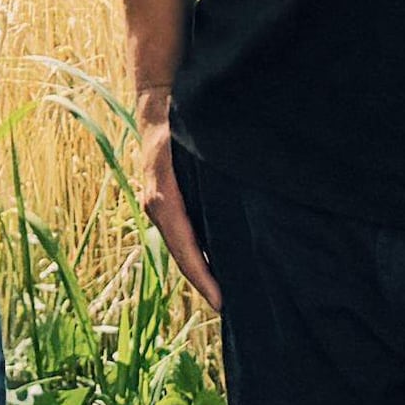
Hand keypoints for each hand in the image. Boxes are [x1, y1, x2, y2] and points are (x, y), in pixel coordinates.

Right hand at [134, 101, 219, 308]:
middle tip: (231, 308)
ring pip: (181, 244)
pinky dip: (198, 250)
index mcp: (164, 195)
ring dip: (201, 268)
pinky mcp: (168, 197)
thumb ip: (210, 169)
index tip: (221, 302)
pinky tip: (218, 261)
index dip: (202, 276)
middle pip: (181, 252)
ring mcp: (160, 201)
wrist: (159, 96)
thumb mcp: (194, 141)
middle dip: (204, 281)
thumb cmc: (182, 116)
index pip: (182, 245)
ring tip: (228, 292)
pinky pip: (182, 232)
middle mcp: (158, 202)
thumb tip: (245, 190)